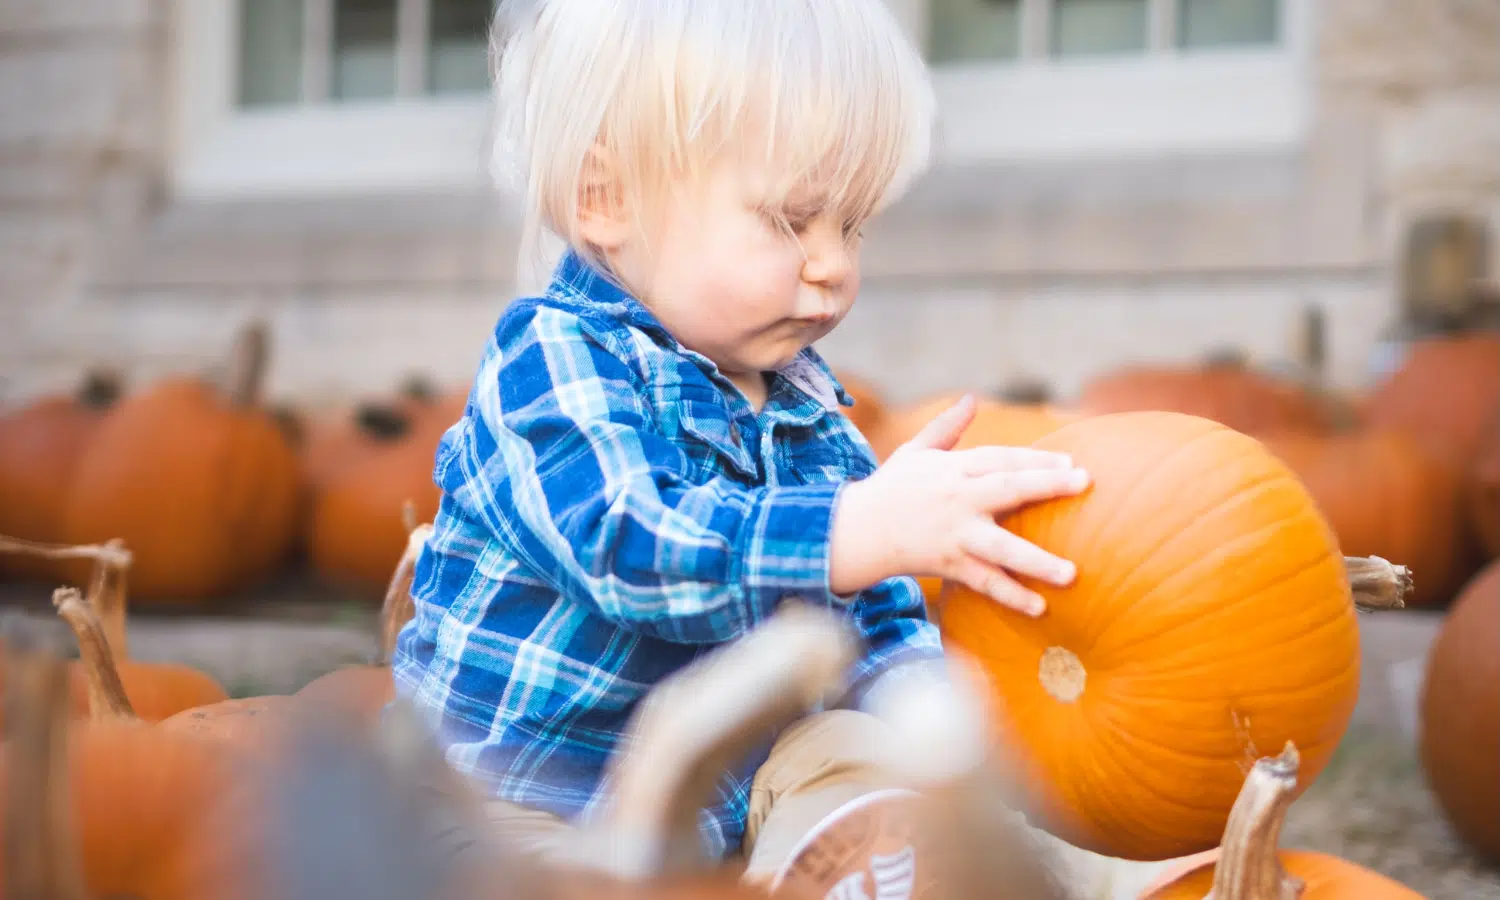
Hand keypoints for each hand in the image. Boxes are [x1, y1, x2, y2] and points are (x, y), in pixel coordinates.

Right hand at [829, 394, 1089, 615]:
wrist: (855, 531)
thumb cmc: (890, 488)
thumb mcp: (916, 452)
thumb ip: (947, 427)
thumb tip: (972, 399)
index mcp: (953, 469)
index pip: (1001, 459)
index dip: (1037, 459)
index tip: (1073, 463)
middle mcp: (958, 499)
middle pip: (1008, 489)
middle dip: (1047, 485)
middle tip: (1085, 483)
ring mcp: (955, 535)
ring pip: (1001, 547)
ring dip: (1037, 561)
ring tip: (1072, 574)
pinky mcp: (949, 564)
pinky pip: (985, 582)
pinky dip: (1011, 596)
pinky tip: (1041, 608)